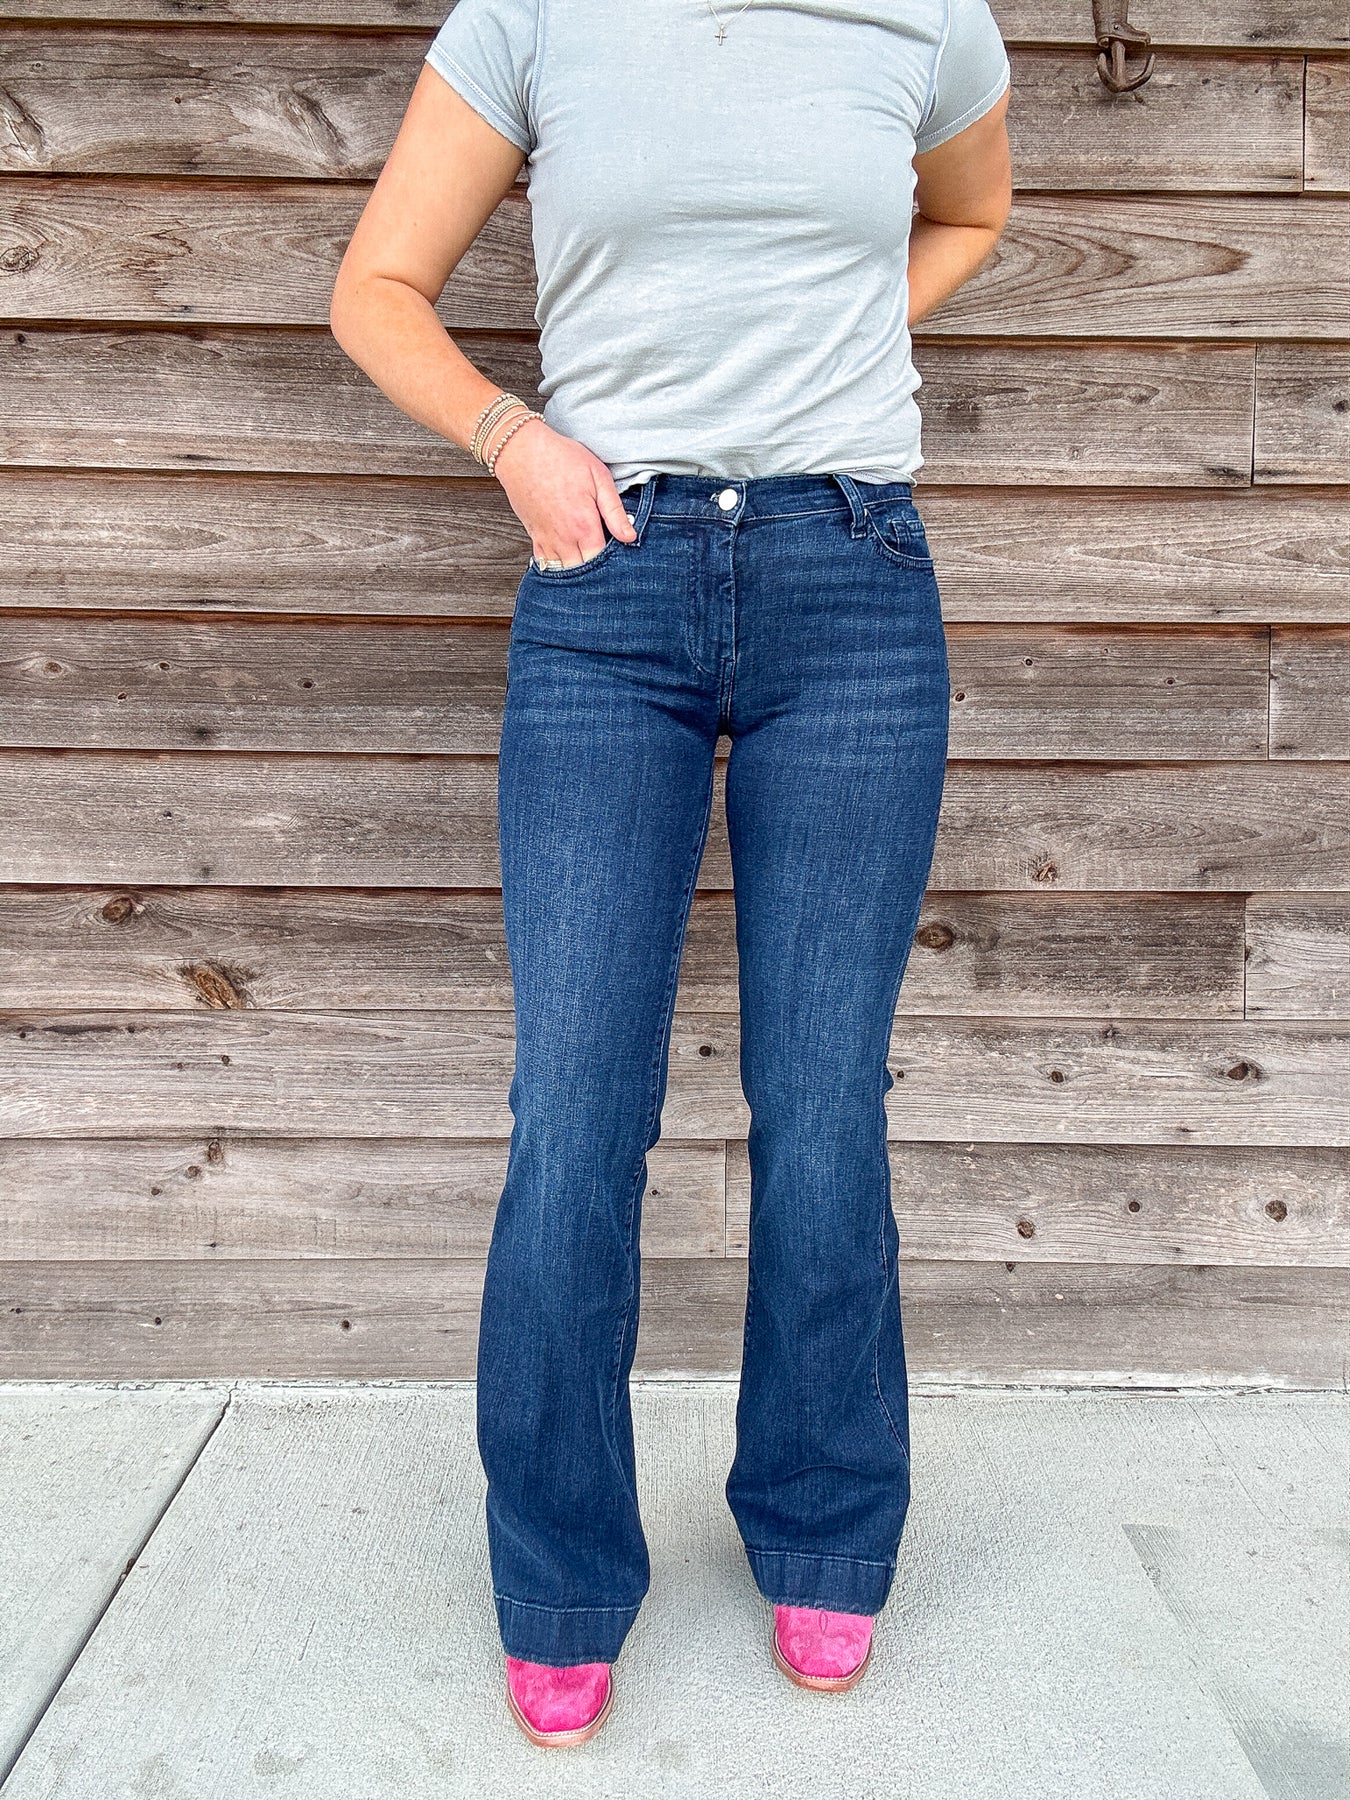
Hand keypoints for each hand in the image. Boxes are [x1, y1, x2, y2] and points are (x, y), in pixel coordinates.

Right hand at [491, 418, 636, 565]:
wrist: (521, 451)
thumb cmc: (560, 459)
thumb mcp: (598, 477)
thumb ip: (614, 510)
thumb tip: (630, 536)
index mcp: (584, 525)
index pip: (602, 562)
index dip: (614, 565)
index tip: (621, 560)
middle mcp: (564, 538)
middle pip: (583, 573)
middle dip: (596, 573)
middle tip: (608, 567)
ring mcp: (547, 539)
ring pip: (564, 573)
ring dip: (577, 573)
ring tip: (589, 566)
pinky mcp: (534, 536)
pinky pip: (546, 564)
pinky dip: (557, 568)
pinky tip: (568, 563)